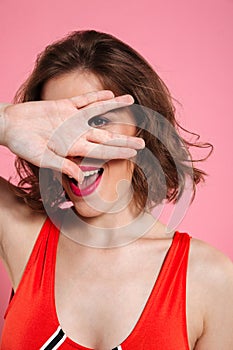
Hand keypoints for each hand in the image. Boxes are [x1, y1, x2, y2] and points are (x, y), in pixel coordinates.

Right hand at [2, 91, 144, 181]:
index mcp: (73, 148)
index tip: (135, 153)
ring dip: (115, 108)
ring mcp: (72, 119)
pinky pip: (83, 100)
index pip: (102, 151)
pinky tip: (110, 94)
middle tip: (142, 142)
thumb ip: (61, 165)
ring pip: (98, 113)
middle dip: (124, 139)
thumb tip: (80, 176)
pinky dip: (96, 97)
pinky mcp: (63, 106)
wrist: (9, 125)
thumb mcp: (40, 158)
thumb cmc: (22, 144)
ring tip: (131, 101)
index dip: (118, 152)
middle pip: (105, 136)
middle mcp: (76, 134)